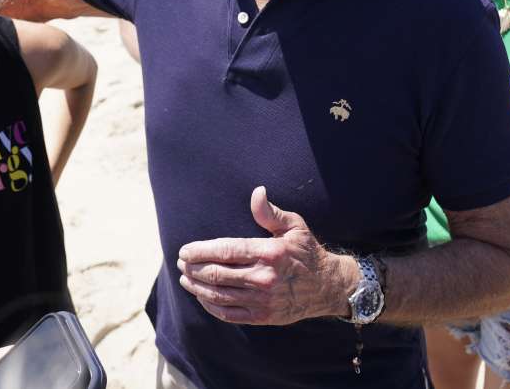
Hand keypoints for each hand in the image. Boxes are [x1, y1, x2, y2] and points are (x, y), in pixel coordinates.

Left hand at [176, 186, 355, 325]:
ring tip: (185, 279)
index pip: (225, 251)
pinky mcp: (263, 317)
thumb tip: (257, 192)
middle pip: (217, 274)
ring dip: (197, 287)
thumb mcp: (294, 226)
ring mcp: (262, 300)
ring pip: (219, 295)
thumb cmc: (306, 251)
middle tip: (181, 263)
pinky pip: (229, 314)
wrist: (327, 287)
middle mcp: (263, 278)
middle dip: (193, 268)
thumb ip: (270, 212)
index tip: (184, 250)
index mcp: (269, 253)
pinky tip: (202, 296)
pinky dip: (211, 306)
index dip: (200, 251)